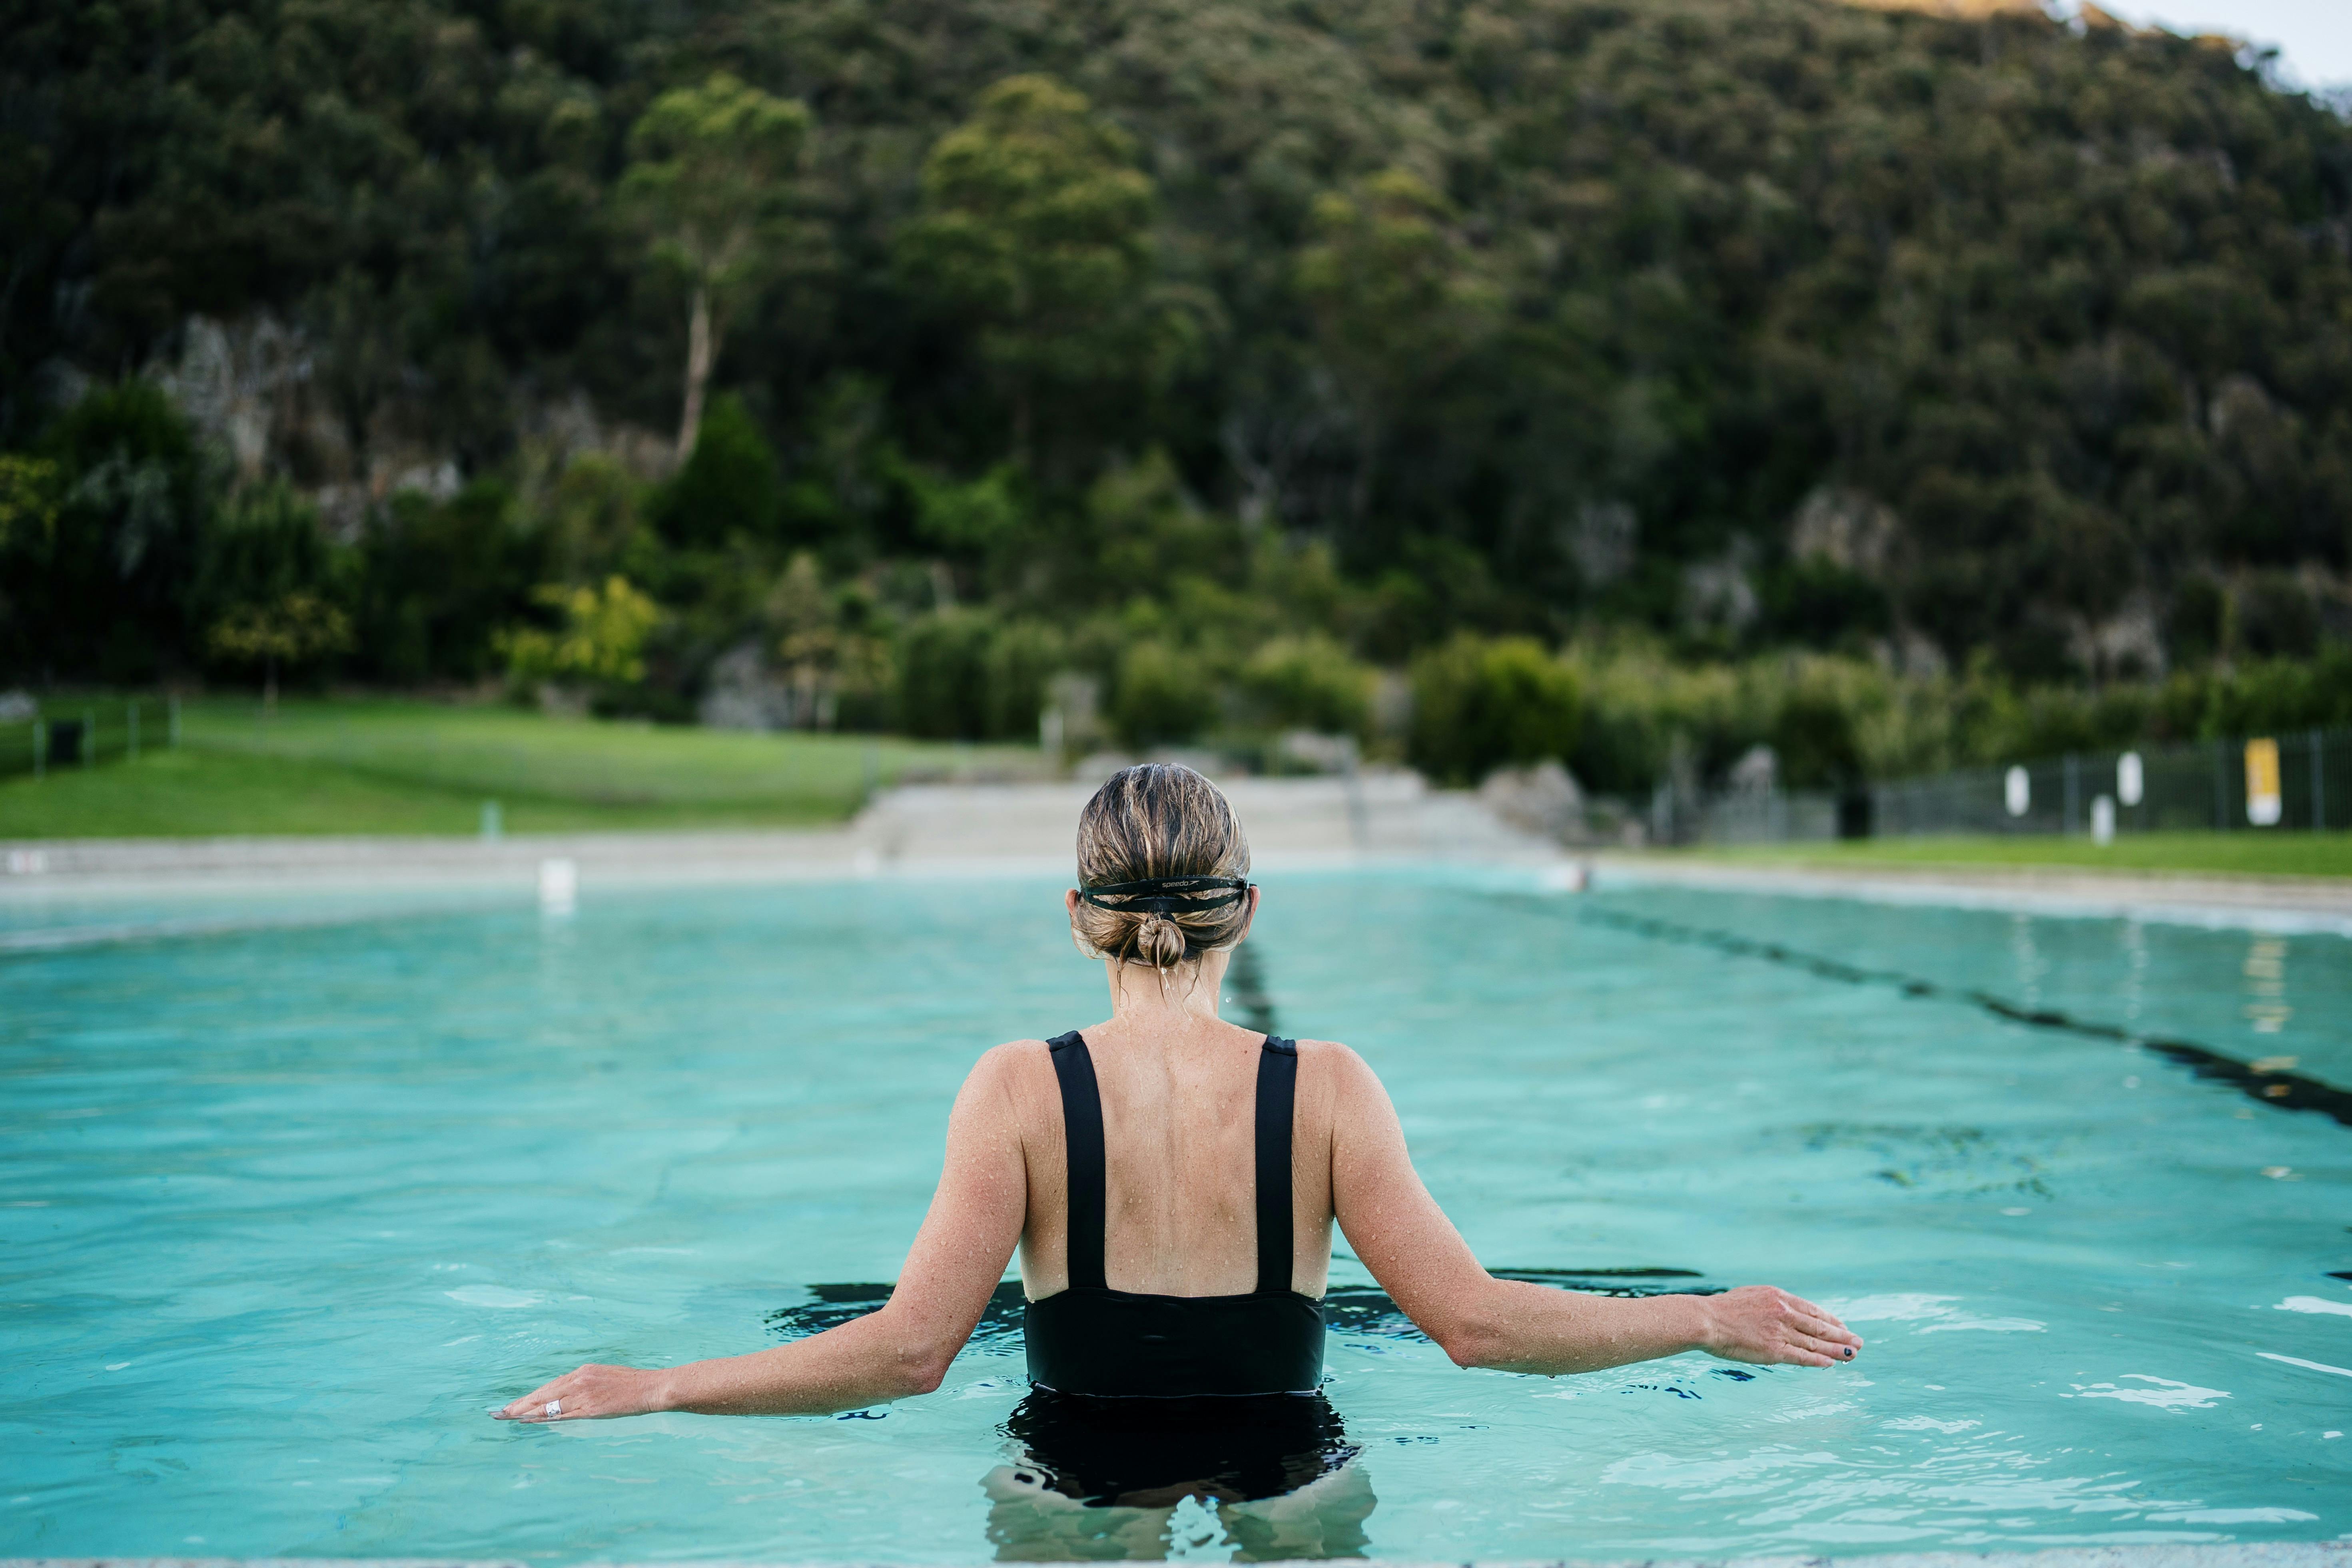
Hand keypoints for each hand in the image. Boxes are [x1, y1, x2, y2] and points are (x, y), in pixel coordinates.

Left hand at [492, 1363, 669, 1422]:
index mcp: (583, 1371)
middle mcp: (580, 1381)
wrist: (652, 1388)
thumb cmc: (633, 1384)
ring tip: (507, 1418)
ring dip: (525, 1412)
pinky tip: (529, 1421)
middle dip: (520, 1404)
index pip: (550, 1386)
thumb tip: (570, 1394)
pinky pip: (561, 1415)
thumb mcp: (605, 1377)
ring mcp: (584, 1395)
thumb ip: (585, 1384)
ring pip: (548, 1405)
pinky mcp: (591, 1409)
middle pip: (543, 1394)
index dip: (530, 1396)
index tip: (514, 1404)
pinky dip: (543, 1418)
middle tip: (499, 1413)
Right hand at [1695, 1286, 1862, 1367]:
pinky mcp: (1773, 1350)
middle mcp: (1784, 1312)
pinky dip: (1818, 1360)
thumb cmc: (1723, 1309)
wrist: (1706, 1319)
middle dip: (1842, 1335)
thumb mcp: (1751, 1295)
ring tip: (1853, 1354)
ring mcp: (1780, 1331)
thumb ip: (1771, 1303)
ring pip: (1815, 1342)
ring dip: (1837, 1349)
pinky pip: (1801, 1356)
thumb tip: (1784, 1310)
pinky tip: (1831, 1363)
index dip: (1831, 1320)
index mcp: (1779, 1297)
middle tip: (1859, 1342)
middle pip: (1820, 1326)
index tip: (1843, 1326)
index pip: (1813, 1310)